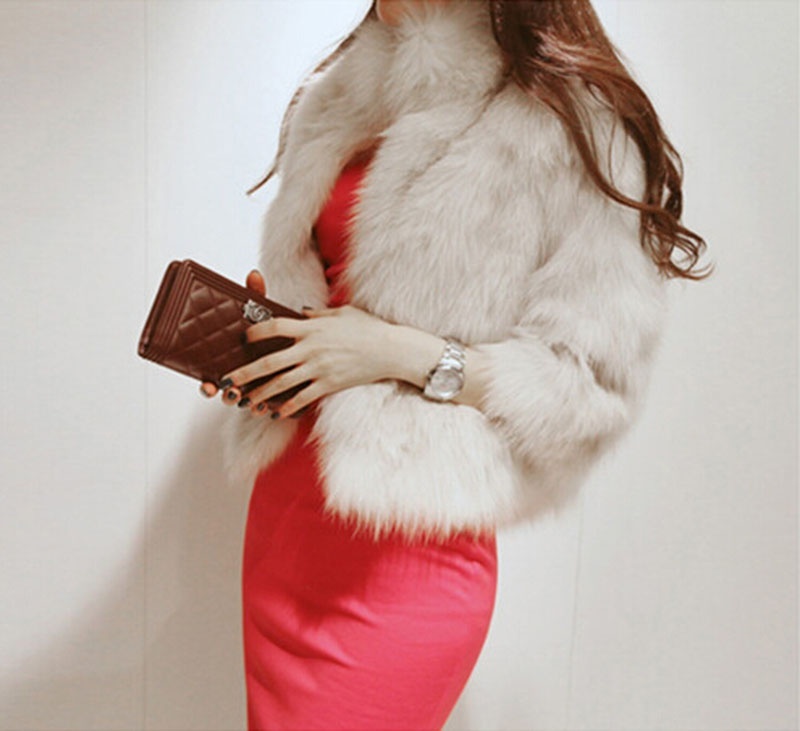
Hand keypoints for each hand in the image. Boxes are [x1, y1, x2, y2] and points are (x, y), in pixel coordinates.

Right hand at [198, 269, 264, 404]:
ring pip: (248, 402)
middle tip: (232, 393)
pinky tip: (271, 409)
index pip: (211, 376)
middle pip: (227, 393)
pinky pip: (268, 406)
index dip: (207, 384)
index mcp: (230, 360)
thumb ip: (257, 296)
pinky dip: (268, 408)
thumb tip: (254, 275)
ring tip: (253, 402)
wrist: (299, 344)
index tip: (209, 385)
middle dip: (227, 396)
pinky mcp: (274, 395)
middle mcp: (240, 378)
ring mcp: (256, 388)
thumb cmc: (273, 329)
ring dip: (250, 404)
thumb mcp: (264, 313)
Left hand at [220, 304, 418, 419]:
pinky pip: (303, 398)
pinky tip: (277, 412)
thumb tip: (302, 312)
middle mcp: (310, 348)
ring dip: (261, 394)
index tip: (244, 338)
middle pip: (269, 361)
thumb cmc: (369, 328)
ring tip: (245, 402)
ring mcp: (319, 368)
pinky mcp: (329, 384)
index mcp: (311, 328)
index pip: (275, 327)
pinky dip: (288, 407)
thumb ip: (318, 314)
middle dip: (245, 373)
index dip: (256, 332)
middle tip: (227, 381)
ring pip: (282, 384)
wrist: (390, 349)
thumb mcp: (342, 313)